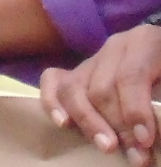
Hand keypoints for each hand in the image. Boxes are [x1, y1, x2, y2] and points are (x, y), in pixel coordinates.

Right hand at [42, 25, 160, 164]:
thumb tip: (146, 133)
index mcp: (144, 43)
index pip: (130, 75)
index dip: (135, 110)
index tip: (144, 140)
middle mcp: (114, 48)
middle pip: (101, 88)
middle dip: (117, 126)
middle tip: (135, 156)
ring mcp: (92, 60)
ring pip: (73, 88)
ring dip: (88, 121)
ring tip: (106, 147)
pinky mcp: (76, 72)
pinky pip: (52, 81)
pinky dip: (52, 103)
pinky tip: (63, 124)